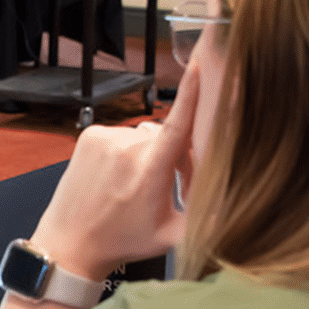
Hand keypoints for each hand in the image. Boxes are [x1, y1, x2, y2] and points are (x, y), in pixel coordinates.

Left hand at [29, 64, 199, 281]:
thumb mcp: (172, 236)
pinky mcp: (90, 135)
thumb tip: (238, 210)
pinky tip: (117, 174)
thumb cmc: (123, 241)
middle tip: (170, 186)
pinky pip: (122, 133)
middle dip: (176, 155)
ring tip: (136, 184)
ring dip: (150, 152)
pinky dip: (126, 149)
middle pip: (168, 136)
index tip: (199, 66)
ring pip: (145, 135)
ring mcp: (106, 138)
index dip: (191, 94)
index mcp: (151, 170)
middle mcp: (128, 148)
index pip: (178, 124)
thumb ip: (208, 219)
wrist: (70, 242)